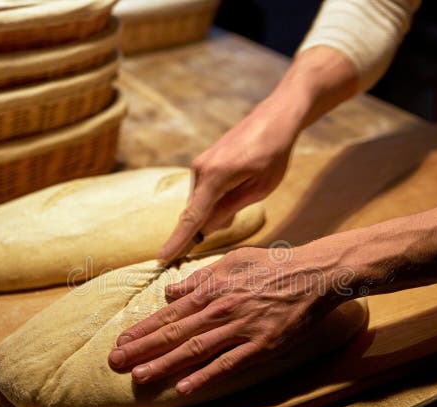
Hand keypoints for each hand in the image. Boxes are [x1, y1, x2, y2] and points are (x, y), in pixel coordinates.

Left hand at [109, 244, 348, 395]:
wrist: (314, 274)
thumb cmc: (273, 266)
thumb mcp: (233, 260)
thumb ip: (200, 278)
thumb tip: (171, 292)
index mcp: (212, 289)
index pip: (169, 313)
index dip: (142, 329)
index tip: (120, 341)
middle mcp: (220, 309)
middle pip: (174, 333)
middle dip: (142, 348)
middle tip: (115, 362)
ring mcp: (240, 328)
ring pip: (195, 349)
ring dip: (164, 364)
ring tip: (139, 377)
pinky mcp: (261, 345)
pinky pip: (228, 364)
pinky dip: (205, 376)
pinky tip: (183, 388)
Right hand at [158, 99, 299, 262]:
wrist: (274, 118)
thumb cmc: (273, 154)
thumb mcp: (260, 188)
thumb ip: (230, 209)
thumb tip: (206, 229)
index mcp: (216, 176)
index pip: (193, 217)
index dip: (178, 241)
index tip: (162, 258)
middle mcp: (200, 169)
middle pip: (197, 212)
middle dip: (214, 221)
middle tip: (242, 203)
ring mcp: (199, 164)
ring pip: (201, 202)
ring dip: (218, 208)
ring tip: (245, 187)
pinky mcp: (202, 162)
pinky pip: (203, 191)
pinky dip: (216, 197)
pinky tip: (237, 184)